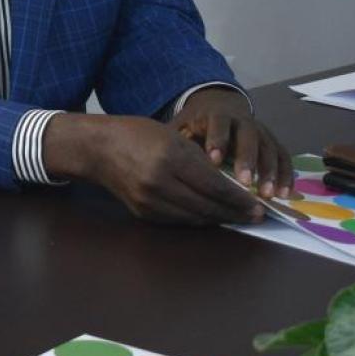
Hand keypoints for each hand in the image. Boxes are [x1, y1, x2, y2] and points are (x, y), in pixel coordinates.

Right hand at [42, 114, 264, 224]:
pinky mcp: (142, 212)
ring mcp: (149, 201)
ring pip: (194, 218)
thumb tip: (231, 182)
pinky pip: (178, 220)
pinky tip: (209, 214)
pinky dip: (197, 219)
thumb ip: (200, 159)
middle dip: (234, 213)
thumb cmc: (137, 134)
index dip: (239, 199)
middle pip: (207, 206)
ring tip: (236, 217)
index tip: (258, 206)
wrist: (97, 149)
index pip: (215, 186)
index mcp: (170, 159)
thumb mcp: (173, 137)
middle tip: (255, 216)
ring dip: (218, 219)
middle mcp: (159, 183)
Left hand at [170, 87, 293, 198]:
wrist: (219, 104)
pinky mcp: (273, 142)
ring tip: (267, 195)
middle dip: (248, 159)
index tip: (214, 160)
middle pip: (249, 137)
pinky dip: (286, 175)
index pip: (218, 125)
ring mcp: (261, 131)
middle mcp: (243, 121)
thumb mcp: (184, 124)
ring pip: (270, 148)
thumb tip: (164, 157)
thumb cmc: (196, 122)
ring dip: (271, 172)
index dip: (218, 141)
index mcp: (217, 115)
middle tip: (245, 182)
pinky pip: (284, 157)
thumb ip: (179, 139)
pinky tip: (284, 195)